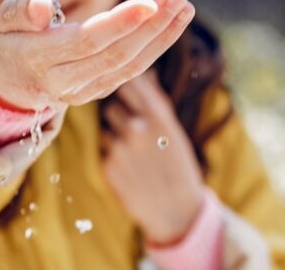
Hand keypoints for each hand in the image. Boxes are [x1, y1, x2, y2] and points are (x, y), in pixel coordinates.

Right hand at [0, 0, 194, 109]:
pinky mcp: (99, 92)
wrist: (10, 80)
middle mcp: (63, 81)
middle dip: (151, 26)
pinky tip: (174, 22)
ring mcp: (83, 91)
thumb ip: (21, 10)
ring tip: (184, 7)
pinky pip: (132, 71)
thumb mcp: (5, 19)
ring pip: (130, 66)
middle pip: (115, 55)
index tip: (149, 2)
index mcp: (38, 58)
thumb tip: (41, 6)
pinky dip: (157, 46)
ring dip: (162, 36)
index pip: (85, 41)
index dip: (119, 24)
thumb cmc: (12, 37)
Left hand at [100, 70, 205, 245]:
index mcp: (158, 116)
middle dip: (120, 115)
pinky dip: (114, 157)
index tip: (123, 88)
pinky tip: (130, 170)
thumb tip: (145, 72)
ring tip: (135, 155)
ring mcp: (120, 147)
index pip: (129, 83)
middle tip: (135, 132)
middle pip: (112, 106)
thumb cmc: (178, 168)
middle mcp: (137, 128)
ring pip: (107, 128)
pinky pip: (105, 150)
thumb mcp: (174, 132)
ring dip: (116, 136)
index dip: (124, 84)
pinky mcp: (108, 166)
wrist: (176, 211)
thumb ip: (156, 102)